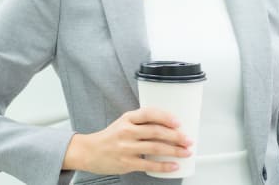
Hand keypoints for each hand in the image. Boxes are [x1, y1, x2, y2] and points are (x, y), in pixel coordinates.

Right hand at [62, 107, 192, 174]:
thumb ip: (142, 123)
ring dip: (174, 150)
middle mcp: (126, 131)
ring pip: (155, 147)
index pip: (148, 113)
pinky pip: (149, 164)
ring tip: (186, 152)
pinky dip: (163, 165)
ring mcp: (126, 147)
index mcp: (127, 119)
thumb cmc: (110, 137)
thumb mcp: (123, 123)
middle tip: (187, 139)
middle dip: (176, 136)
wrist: (90, 152)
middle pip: (155, 131)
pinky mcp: (127, 162)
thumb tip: (168, 126)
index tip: (178, 122)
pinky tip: (173, 165)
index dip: (165, 117)